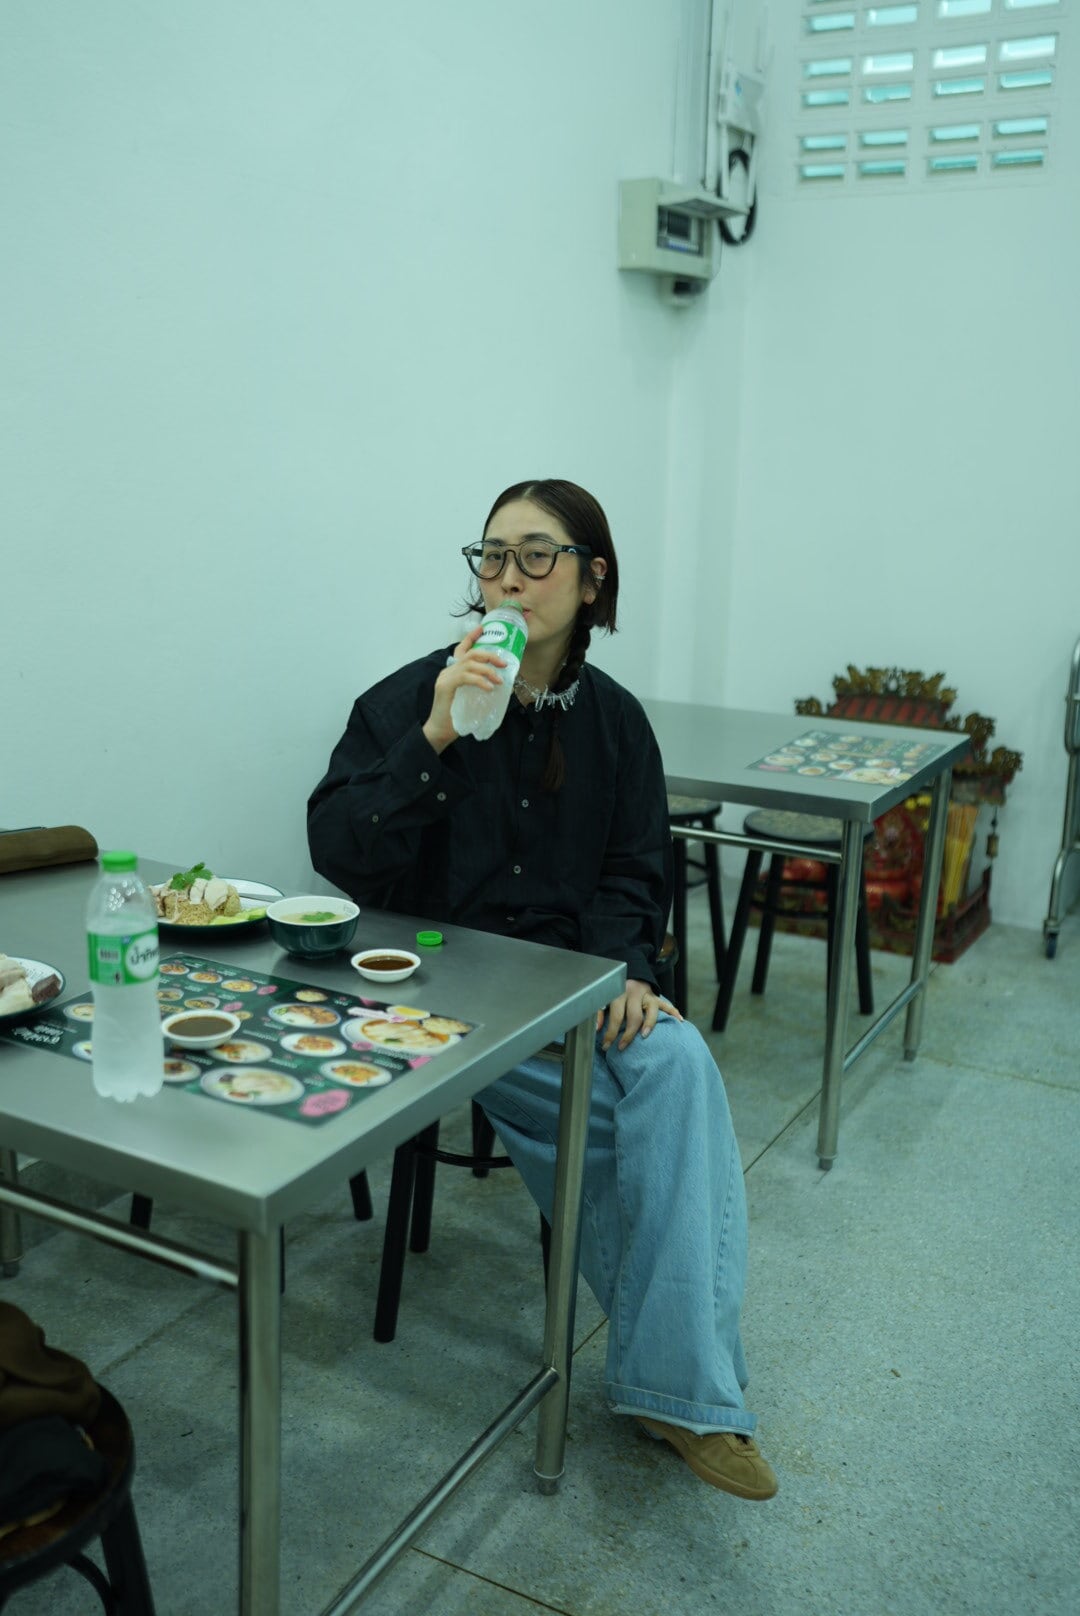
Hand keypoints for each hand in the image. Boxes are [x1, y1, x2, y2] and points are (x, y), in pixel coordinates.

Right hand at [423, 625, 507, 751]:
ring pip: (469, 664)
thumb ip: (479, 687)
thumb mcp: (471, 698)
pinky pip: (465, 677)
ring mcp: (445, 677)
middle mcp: (448, 670)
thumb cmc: (457, 717)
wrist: (440, 731)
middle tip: (504, 664)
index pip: (461, 649)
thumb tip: (501, 683)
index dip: (471, 637)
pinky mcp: (445, 686)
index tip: (483, 628)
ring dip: (488, 670)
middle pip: (470, 654)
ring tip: (499, 681)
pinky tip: (488, 688)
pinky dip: (479, 681)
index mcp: (453, 671)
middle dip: (490, 656)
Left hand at [597, 978, 682, 1051]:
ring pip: (652, 1009)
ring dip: (650, 1023)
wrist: (626, 969)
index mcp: (619, 993)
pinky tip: (679, 1020)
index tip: (606, 1046)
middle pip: (635, 1016)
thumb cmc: (613, 988)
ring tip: (645, 1036)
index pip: (617, 1017)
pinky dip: (673, 1011)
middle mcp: (634, 993)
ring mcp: (647, 994)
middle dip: (628, 1034)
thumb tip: (597, 1028)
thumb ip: (599, 1011)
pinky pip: (665, 1004)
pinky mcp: (655, 995)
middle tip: (622, 1047)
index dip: (610, 1033)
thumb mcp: (603, 996)